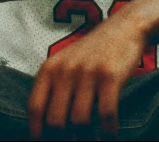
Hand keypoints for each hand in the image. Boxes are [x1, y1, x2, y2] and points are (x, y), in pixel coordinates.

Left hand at [27, 14, 146, 139]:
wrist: (123, 28)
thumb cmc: (93, 53)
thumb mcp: (66, 64)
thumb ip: (55, 88)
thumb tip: (49, 127)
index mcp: (50, 68)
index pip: (35, 107)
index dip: (36, 132)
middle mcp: (65, 70)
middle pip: (56, 121)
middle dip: (63, 139)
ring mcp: (87, 72)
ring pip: (80, 122)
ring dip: (86, 139)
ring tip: (92, 141)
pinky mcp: (109, 76)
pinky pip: (106, 115)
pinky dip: (108, 132)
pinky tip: (110, 136)